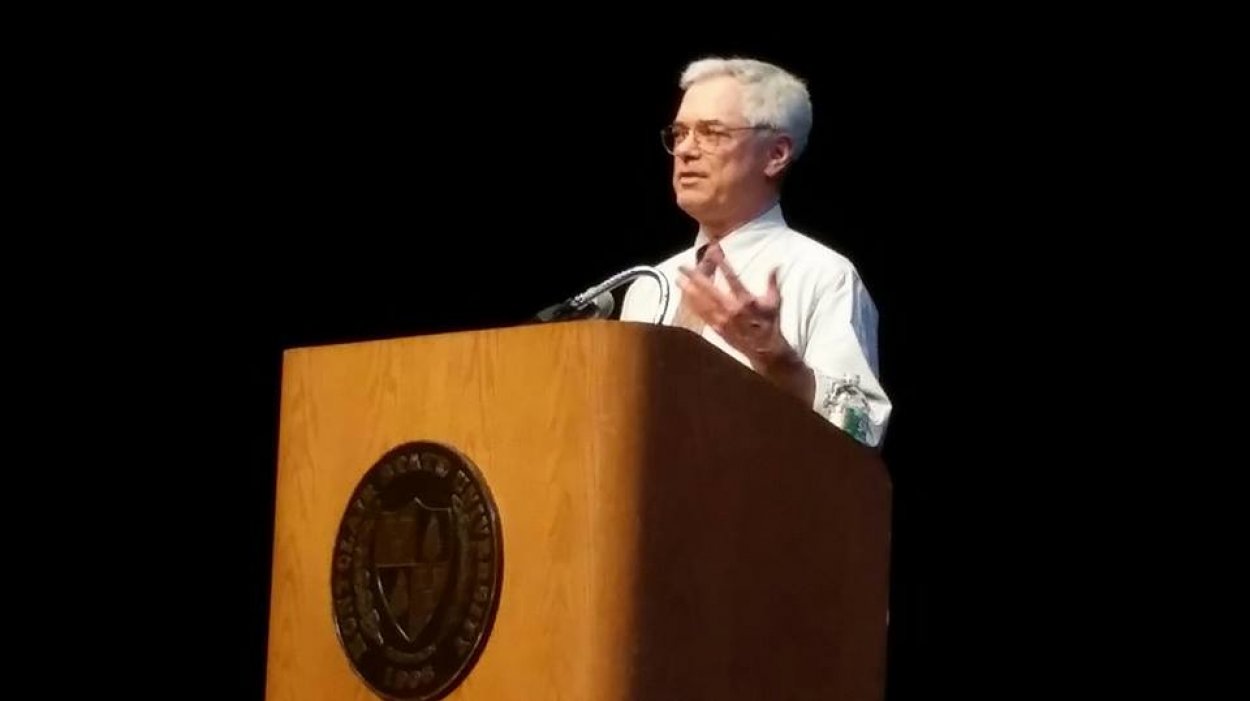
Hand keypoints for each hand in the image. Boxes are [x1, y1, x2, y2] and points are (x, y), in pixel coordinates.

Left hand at [676, 246, 794, 367]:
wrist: (765, 349)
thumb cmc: (770, 324)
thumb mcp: (774, 302)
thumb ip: (772, 282)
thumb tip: (776, 265)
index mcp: (745, 300)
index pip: (732, 277)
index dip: (722, 263)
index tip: (714, 250)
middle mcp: (731, 309)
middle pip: (709, 289)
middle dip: (694, 277)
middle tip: (682, 267)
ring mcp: (722, 320)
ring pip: (701, 302)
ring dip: (688, 290)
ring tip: (678, 280)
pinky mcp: (717, 329)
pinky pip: (702, 315)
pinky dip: (692, 306)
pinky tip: (685, 298)